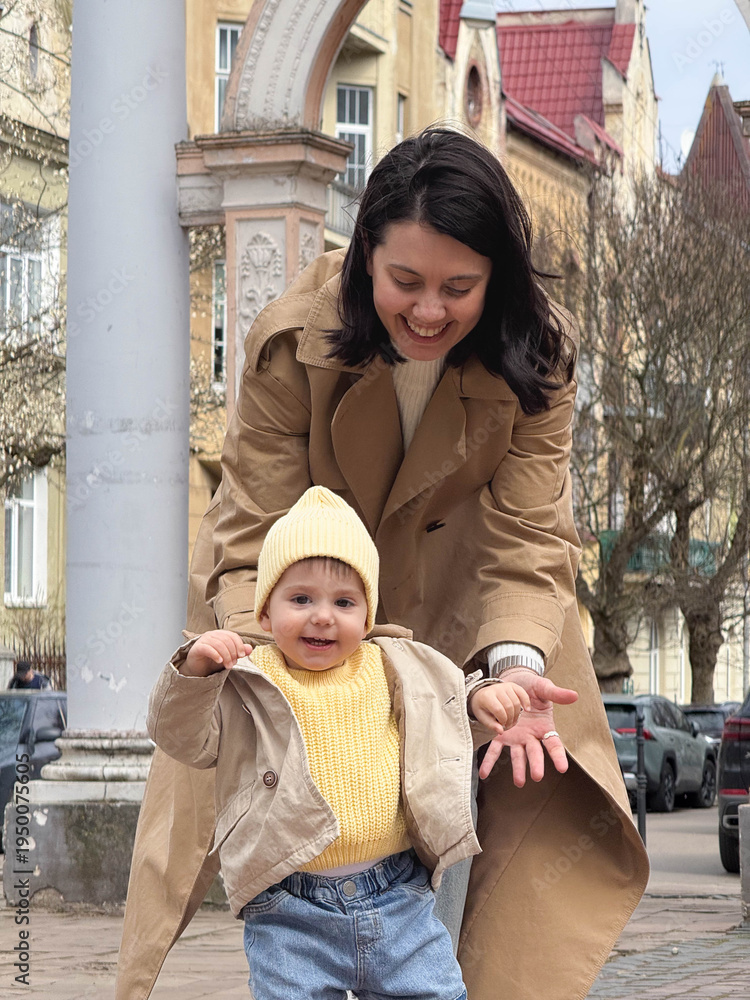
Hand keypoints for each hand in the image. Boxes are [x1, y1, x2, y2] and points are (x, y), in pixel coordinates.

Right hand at [182, 630, 253, 676]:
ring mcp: (204, 640)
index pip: (233, 636)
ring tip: (228, 666)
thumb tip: (250, 648)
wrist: (197, 669)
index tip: (241, 656)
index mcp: (221, 634)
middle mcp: (212, 634)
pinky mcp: (197, 647)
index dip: (239, 645)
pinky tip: (219, 661)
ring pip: (218, 644)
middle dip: (232, 653)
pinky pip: (207, 648)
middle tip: (233, 664)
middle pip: (226, 640)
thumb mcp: (228, 657)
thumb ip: (239, 652)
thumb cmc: (213, 661)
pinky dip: (215, 654)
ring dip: (226, 656)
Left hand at [469, 681, 530, 733]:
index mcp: (486, 696)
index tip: (501, 725)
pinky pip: (522, 693)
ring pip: (516, 702)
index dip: (502, 720)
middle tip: (507, 725)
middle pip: (509, 706)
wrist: (482, 695)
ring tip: (512, 721)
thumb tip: (500, 731)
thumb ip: (491, 725)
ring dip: (517, 715)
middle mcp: (496, 689)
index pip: (498, 709)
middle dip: (510, 719)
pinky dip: (526, 701)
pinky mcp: (512, 685)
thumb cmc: (483, 708)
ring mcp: (504, 686)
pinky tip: (527, 710)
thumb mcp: (483, 717)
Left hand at [478, 667, 577, 783]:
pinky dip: (489, 761)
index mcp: (544, 727)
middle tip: (537, 776)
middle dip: (536, 764)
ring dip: (518, 768)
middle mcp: (530, 736)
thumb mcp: (544, 688)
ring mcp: (516, 738)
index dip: (558, 755)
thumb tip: (574, 695)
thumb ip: (556, 694)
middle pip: (535, 752)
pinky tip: (484, 773)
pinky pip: (495, 749)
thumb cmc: (532, 687)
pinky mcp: (501, 735)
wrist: (513, 681)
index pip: (553, 743)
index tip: (562, 767)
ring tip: (519, 782)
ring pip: (518, 755)